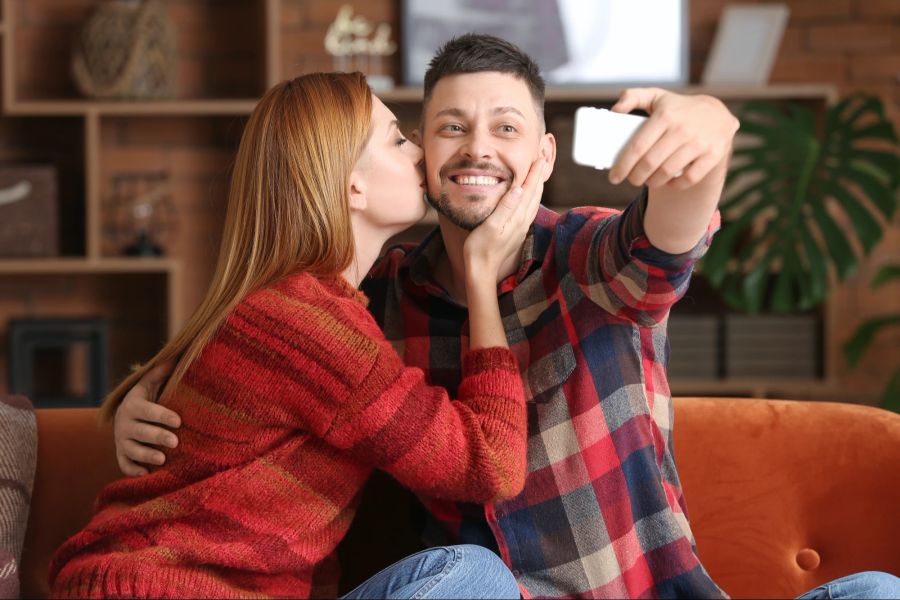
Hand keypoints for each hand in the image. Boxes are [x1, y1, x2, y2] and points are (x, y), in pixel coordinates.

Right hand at [114, 361, 181, 476]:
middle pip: (140, 432)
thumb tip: (177, 355)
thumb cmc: (145, 399)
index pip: (147, 411)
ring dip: (146, 455)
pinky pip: (124, 465)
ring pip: (132, 450)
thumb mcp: (149, 384)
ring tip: (163, 459)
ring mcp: (121, 441)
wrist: (125, 416)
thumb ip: (160, 373)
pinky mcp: (121, 455)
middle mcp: (124, 424)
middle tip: (175, 441)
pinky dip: (133, 470)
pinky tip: (147, 474)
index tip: (178, 421)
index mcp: (133, 405)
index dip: (162, 415)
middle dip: (157, 436)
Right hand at [463, 157, 545, 273]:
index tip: (539, 158)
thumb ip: (506, 206)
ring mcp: (520, 228)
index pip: (528, 190)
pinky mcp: (516, 232)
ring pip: (533, 203)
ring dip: (537, 187)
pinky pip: (528, 211)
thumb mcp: (490, 225)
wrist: (481, 270)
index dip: (534, 173)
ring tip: (539, 175)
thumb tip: (520, 188)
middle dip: (539, 177)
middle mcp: (522, 222)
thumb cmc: (480, 247)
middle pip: (535, 195)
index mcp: (516, 217)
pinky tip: (529, 198)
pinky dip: (531, 199)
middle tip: (542, 160)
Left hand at [608, 88, 738, 189]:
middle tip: (631, 180)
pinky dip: (675, 185)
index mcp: (665, 115)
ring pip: (667, 173)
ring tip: (647, 180)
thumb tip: (614, 110)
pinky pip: (689, 179)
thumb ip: (633, 97)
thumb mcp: (657, 97)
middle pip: (650, 163)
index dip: (623, 165)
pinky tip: (669, 181)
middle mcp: (682, 129)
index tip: (613, 177)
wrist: (717, 114)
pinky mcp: (713, 154)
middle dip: (635, 177)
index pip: (637, 146)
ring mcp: (699, 142)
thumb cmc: (678, 109)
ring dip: (652, 182)